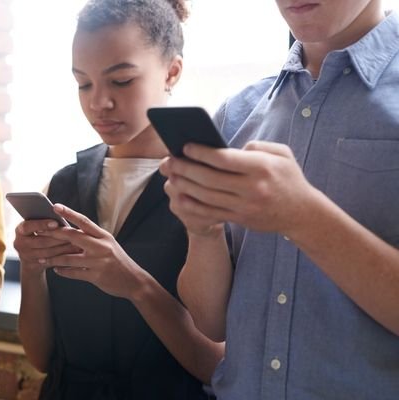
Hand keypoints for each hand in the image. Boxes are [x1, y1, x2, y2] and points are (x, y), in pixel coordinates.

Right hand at [13, 219, 80, 276]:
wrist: (31, 257)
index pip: (29, 226)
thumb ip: (44, 222)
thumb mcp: (37, 227)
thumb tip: (61, 214)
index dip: (42, 225)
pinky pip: (50, 261)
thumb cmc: (39, 235)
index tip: (56, 223)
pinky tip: (73, 253)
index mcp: (20, 230)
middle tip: (73, 234)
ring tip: (77, 243)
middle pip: (41, 241)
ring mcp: (25, 256)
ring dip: (63, 248)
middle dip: (58, 238)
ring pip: (47, 253)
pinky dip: (63, 257)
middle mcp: (19, 243)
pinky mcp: (33, 266)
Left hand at [38, 204, 148, 299]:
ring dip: (53, 258)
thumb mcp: (109, 245)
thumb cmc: (118, 261)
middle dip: (54, 234)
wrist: (134, 281)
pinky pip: (74, 273)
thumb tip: (72, 231)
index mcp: (103, 236)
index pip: (84, 221)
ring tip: (42, 259)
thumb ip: (92, 238)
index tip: (55, 206)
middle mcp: (100, 246)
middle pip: (73, 236)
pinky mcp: (96, 276)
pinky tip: (56, 270)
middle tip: (40, 232)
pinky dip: (63, 271)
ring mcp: (98, 262)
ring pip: (69, 258)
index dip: (69, 213)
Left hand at [161, 141, 314, 235]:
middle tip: (171, 161)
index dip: (202, 152)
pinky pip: (211, 212)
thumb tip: (229, 148)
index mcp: (262, 167)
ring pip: (207, 196)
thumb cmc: (288, 178)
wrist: (302, 213)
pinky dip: (193, 205)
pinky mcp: (240, 219)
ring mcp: (245, 206)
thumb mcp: (281, 154)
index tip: (185, 146)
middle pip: (210, 178)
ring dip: (185, 186)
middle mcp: (252, 188)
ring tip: (172, 176)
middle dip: (186, 168)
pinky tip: (180, 196)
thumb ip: (256, 146)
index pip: (224, 159)